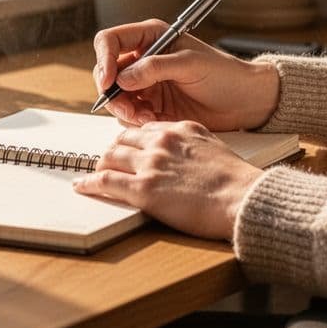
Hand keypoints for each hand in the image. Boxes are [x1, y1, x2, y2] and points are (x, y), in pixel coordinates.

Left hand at [73, 121, 264, 239]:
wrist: (243, 198)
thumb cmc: (237, 181)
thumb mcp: (215, 148)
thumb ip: (193, 145)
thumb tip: (183, 154)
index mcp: (180, 129)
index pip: (144, 129)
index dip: (132, 140)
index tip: (126, 148)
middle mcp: (162, 141)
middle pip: (122, 139)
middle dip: (113, 151)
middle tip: (107, 162)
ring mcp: (150, 164)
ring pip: (109, 156)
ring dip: (99, 166)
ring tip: (94, 175)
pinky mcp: (143, 189)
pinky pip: (106, 181)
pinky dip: (89, 184)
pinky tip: (83, 187)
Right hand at [92, 19, 279, 129]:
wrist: (243, 101)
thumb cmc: (224, 74)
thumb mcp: (190, 64)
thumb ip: (155, 67)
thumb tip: (123, 78)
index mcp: (151, 37)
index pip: (110, 41)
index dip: (104, 60)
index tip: (108, 81)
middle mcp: (143, 59)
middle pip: (106, 72)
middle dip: (112, 92)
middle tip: (128, 109)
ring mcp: (145, 84)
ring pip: (114, 97)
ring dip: (124, 110)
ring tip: (146, 117)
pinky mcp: (150, 107)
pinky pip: (128, 115)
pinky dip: (134, 121)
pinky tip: (153, 121)